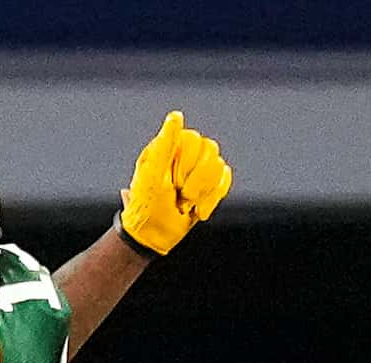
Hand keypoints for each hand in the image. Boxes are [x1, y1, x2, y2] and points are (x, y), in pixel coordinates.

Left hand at [117, 110, 231, 256]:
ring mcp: (197, 169)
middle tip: (179, 196)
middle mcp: (183, 154)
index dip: (187, 165)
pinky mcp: (208, 185)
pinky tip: (198, 210)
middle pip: (210, 151)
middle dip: (195, 181)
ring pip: (219, 166)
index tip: (173, 183)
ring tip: (185, 204)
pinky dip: (212, 198)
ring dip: (203, 192)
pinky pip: (225, 179)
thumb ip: (165, 144)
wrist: (152, 238)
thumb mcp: (152, 175)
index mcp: (168, 147)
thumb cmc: (146, 207)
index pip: (193, 140)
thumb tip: (176, 116)